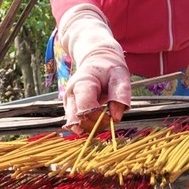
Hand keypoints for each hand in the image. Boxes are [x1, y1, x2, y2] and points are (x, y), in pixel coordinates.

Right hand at [58, 4, 131, 134]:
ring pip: (74, 125)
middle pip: (77, 120)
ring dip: (90, 128)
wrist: (96, 60)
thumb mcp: (120, 76)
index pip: (85, 109)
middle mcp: (71, 94)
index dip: (99, 118)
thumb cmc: (109, 68)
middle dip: (95, 126)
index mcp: (82, 83)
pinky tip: (97, 120)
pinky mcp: (70, 108)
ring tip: (103, 120)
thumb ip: (120, 95)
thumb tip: (116, 118)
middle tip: (109, 120)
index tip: (112, 118)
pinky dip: (87, 126)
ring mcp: (68, 102)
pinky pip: (76, 123)